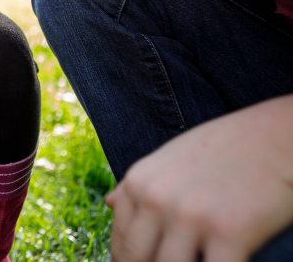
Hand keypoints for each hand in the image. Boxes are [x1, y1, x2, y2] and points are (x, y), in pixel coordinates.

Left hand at [106, 95, 292, 261]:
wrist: (277, 134)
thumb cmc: (226, 148)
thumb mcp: (170, 158)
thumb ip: (139, 185)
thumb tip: (108, 203)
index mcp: (140, 182)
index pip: (122, 243)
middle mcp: (157, 197)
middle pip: (139, 261)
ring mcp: (190, 215)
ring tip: (198, 261)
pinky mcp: (228, 231)